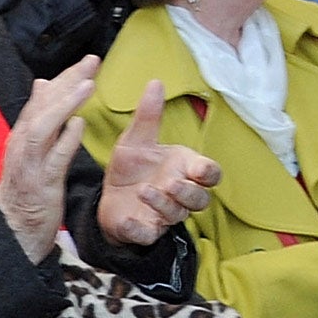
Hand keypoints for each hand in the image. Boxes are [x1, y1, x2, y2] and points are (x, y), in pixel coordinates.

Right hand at [0, 56, 96, 263]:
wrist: (11, 230)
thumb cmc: (26, 186)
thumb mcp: (29, 149)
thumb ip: (37, 118)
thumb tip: (43, 83)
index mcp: (22, 135)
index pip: (42, 99)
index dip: (64, 79)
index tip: (87, 62)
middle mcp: (22, 146)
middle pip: (43, 107)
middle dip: (68, 81)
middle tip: (93, 61)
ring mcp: (30, 165)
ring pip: (43, 128)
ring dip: (64, 105)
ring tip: (87, 85)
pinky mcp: (41, 185)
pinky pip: (53, 160)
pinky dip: (65, 141)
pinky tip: (80, 125)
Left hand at [97, 79, 221, 247]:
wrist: (107, 196)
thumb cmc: (131, 167)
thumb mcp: (136, 139)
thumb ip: (148, 115)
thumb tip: (155, 82)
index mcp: (184, 169)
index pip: (210, 174)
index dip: (209, 173)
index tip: (200, 169)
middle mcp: (179, 194)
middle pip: (201, 200)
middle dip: (189, 192)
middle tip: (171, 183)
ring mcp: (163, 215)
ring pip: (176, 215)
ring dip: (162, 204)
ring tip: (144, 191)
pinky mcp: (144, 231)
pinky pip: (148, 235)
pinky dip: (139, 229)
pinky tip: (129, 219)